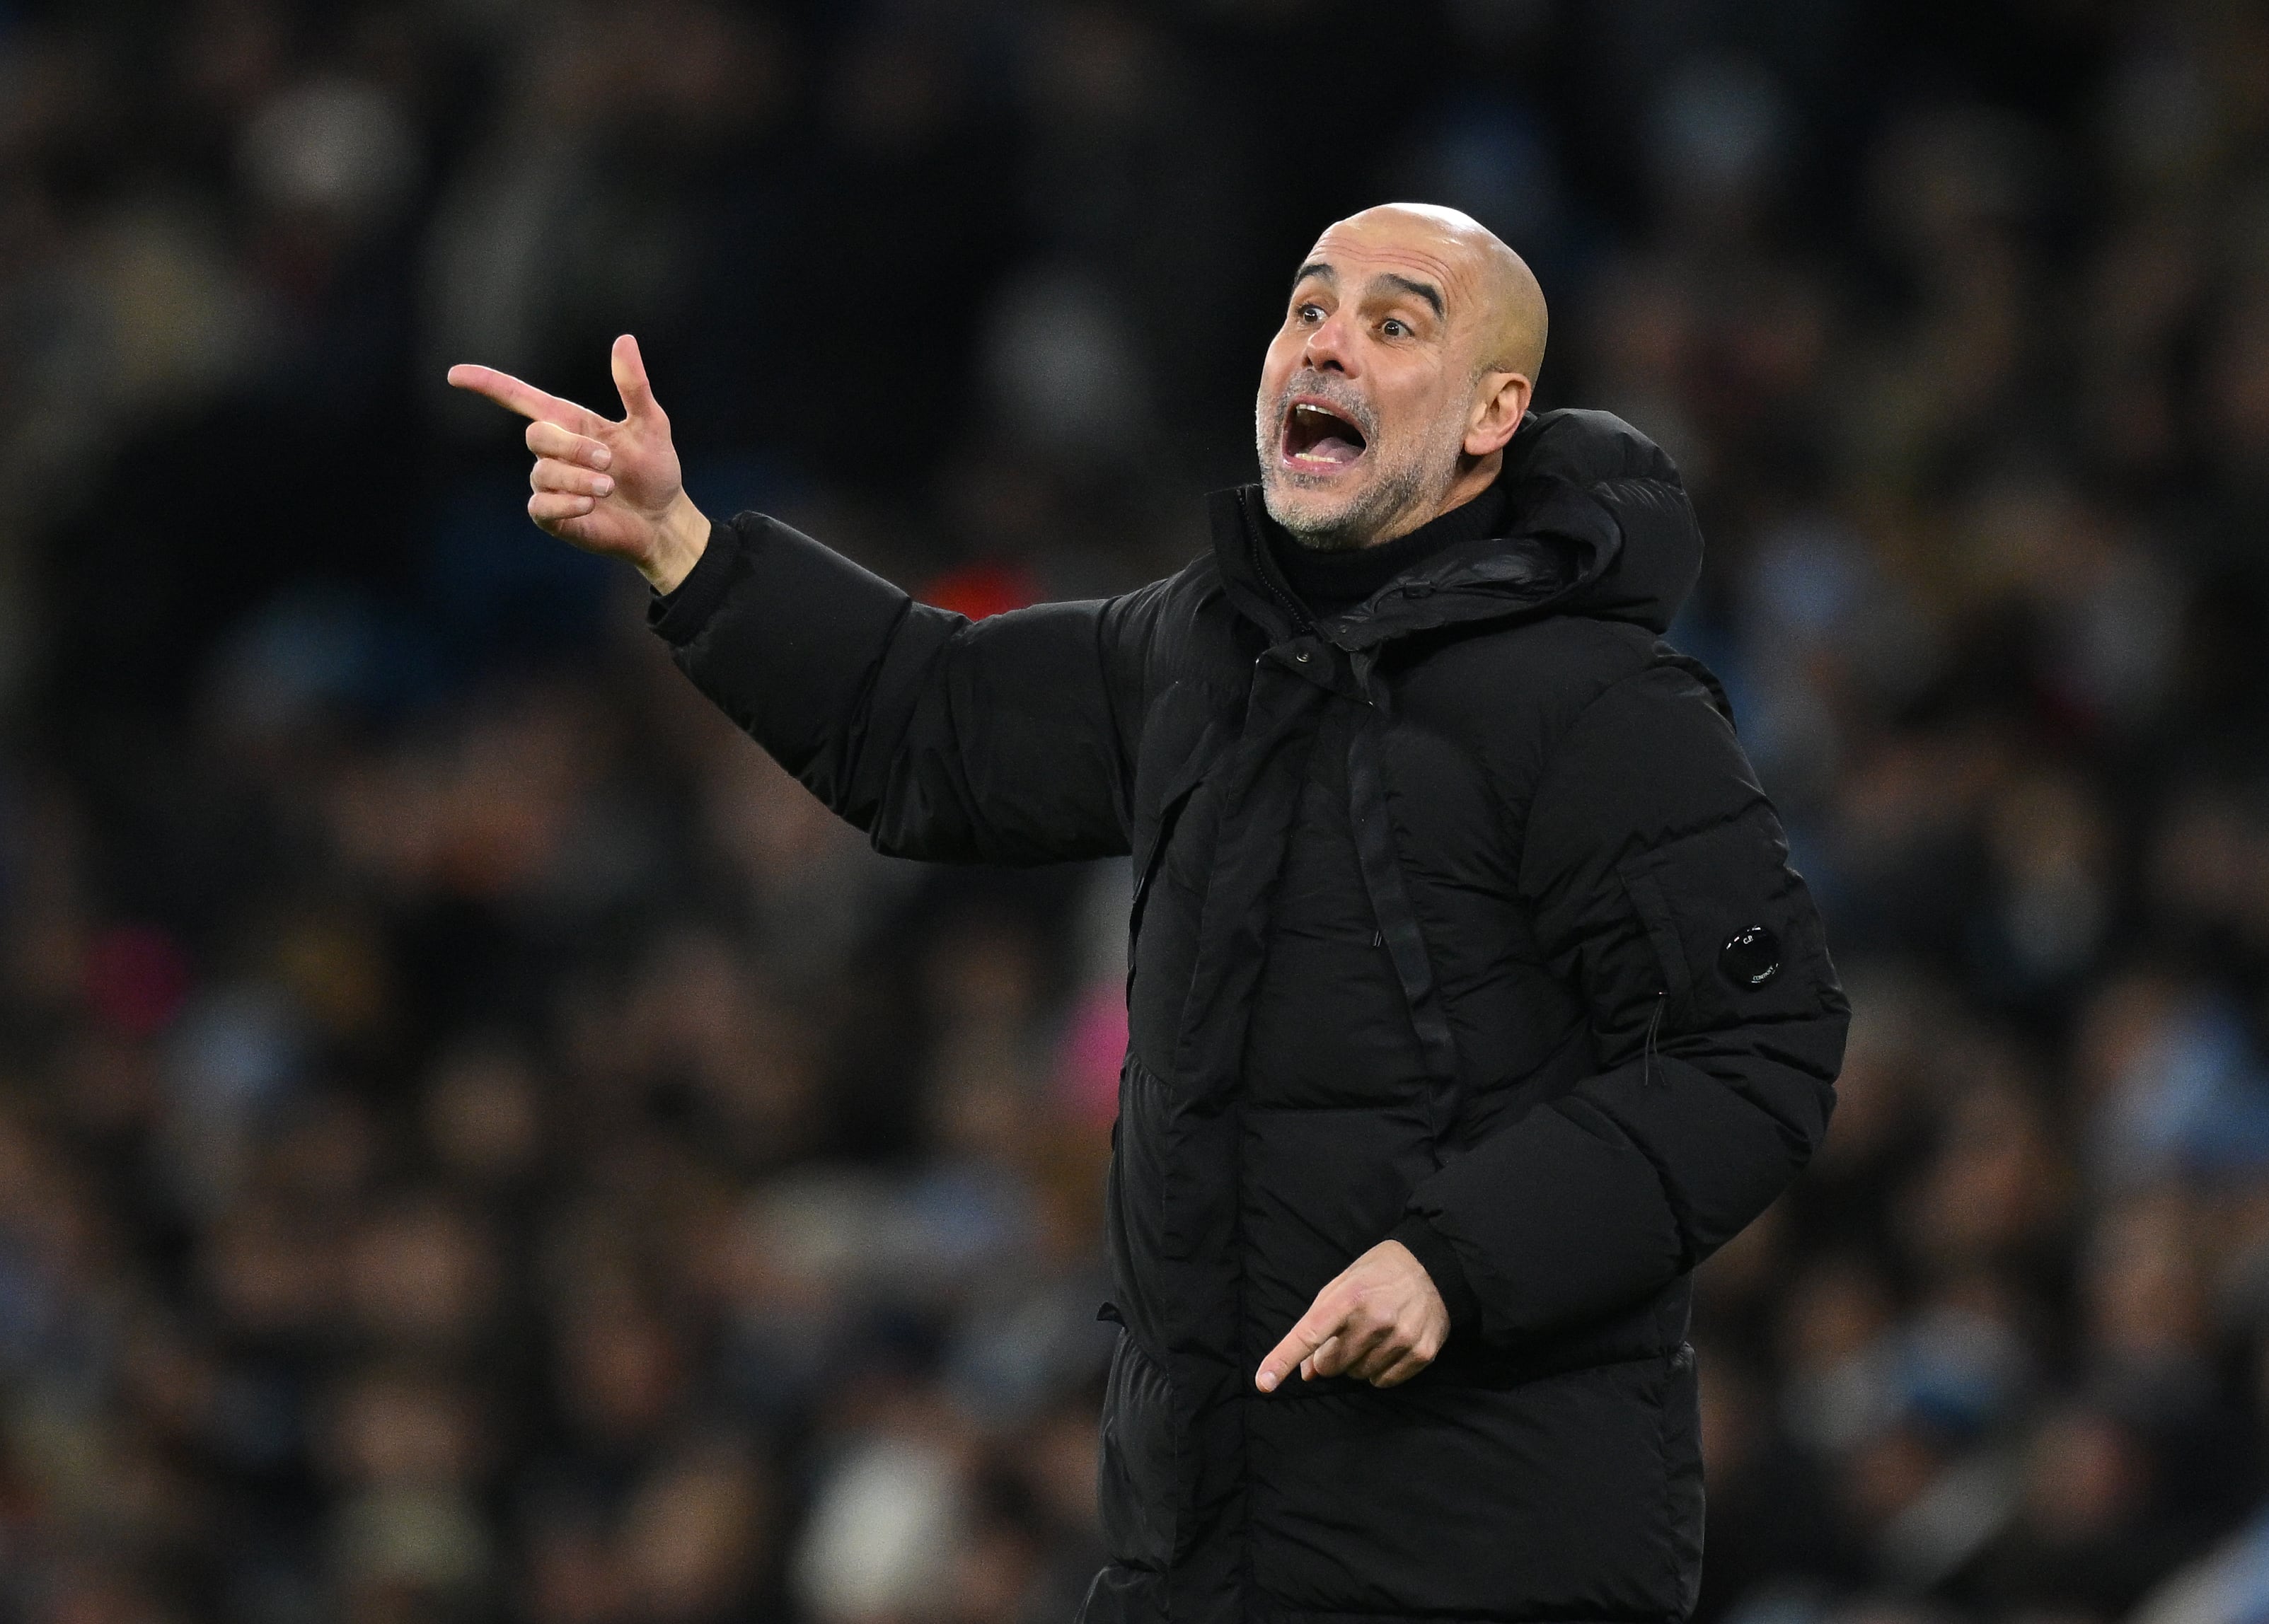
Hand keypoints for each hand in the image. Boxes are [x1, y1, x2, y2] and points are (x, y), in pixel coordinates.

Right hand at [447, 334, 709, 592]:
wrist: (664, 519)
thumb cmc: (654, 469)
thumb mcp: (650, 424)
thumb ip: (633, 386)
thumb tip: (625, 340)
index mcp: (570, 422)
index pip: (519, 397)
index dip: (488, 384)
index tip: (455, 375)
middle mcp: (554, 451)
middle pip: (536, 436)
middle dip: (573, 447)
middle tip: (609, 461)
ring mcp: (550, 484)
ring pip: (543, 473)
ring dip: (579, 479)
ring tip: (609, 487)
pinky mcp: (552, 516)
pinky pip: (541, 505)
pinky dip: (567, 503)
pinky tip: (591, 504)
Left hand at [1255, 1238, 1449, 1392]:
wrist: (1432, 1267)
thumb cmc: (1376, 1275)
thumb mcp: (1340, 1286)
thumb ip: (1317, 1327)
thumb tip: (1307, 1373)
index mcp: (1349, 1297)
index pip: (1308, 1335)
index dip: (1283, 1360)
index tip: (1263, 1383)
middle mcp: (1375, 1319)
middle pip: (1332, 1365)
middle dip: (1331, 1356)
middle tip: (1346, 1334)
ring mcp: (1400, 1338)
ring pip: (1358, 1376)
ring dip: (1357, 1363)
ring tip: (1372, 1334)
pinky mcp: (1421, 1353)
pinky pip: (1384, 1382)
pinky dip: (1380, 1371)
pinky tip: (1389, 1346)